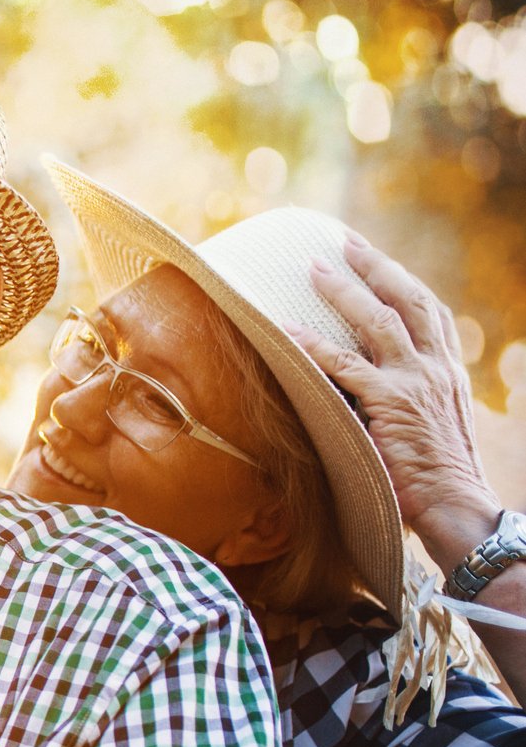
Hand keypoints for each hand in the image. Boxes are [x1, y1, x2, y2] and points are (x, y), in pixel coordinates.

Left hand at [286, 233, 503, 561]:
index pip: (430, 312)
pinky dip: (315, 346)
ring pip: (378, 320)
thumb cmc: (436, 477)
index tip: (376, 259)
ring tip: (312, 267)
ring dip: (343, 290)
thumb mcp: (429, 426)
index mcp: (448, 370)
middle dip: (375, 266)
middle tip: (343, 241)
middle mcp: (435, 368)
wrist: (457, 506)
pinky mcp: (391, 404)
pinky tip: (288, 331)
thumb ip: (406, 401)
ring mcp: (415, 382)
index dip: (401, 280)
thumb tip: (365, 392)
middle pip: (408, 299)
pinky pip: (346, 367)